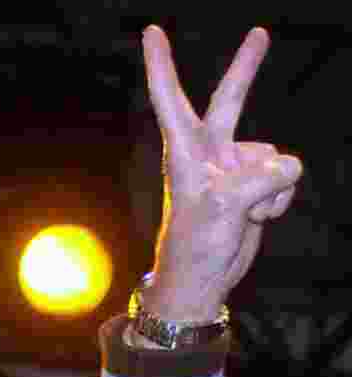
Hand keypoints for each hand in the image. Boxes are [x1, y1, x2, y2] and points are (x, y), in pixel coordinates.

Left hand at [142, 25, 301, 322]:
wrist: (203, 283)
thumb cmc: (195, 247)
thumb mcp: (222, 210)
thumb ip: (256, 179)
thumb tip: (285, 169)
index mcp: (185, 153)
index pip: (170, 100)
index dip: (161, 66)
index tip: (151, 33)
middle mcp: (209, 155)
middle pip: (230, 100)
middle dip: (246, 68)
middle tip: (260, 32)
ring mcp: (233, 170)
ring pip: (275, 157)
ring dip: (272, 188)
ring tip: (246, 215)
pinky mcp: (255, 187)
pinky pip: (285, 177)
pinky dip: (279, 200)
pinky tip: (258, 218)